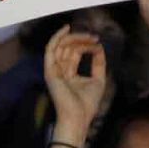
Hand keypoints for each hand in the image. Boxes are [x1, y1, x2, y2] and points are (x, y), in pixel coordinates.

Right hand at [42, 26, 107, 142]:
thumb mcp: (98, 80)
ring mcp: (53, 69)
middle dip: (81, 39)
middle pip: (68, 47)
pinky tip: (66, 29)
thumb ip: (98, 63)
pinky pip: (50, 50)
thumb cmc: (87, 104)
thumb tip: (99, 47)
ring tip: (87, 35)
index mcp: (69, 73)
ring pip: (60, 46)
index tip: (98, 42)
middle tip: (94, 37)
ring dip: (73, 37)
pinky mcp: (49, 70)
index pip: (75, 52)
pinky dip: (56, 38)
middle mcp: (60, 69)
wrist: (78, 117)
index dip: (86, 45)